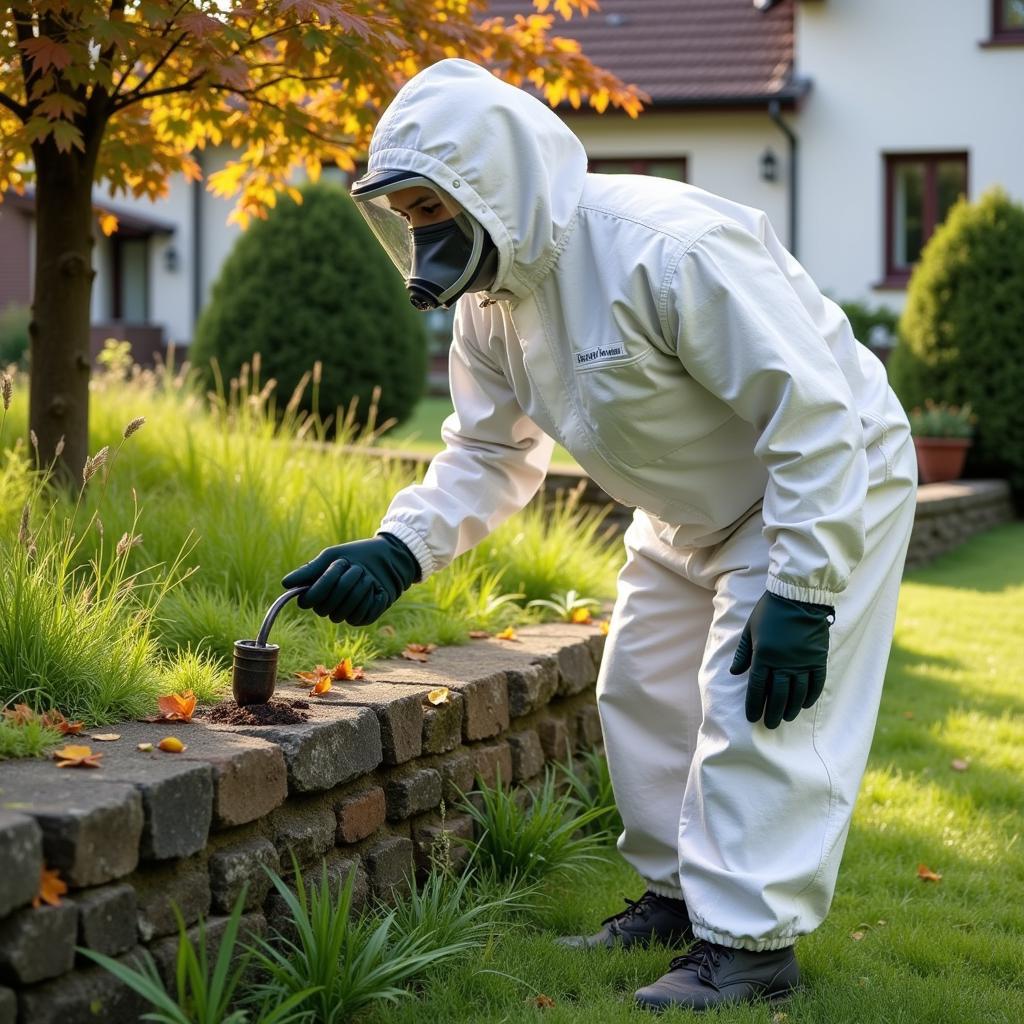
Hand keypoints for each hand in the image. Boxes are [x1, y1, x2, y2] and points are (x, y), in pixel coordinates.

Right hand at [281, 533, 420, 624]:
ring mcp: (346, 613)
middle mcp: (329, 605)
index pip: (307, 601)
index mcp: (318, 591)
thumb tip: (284, 584)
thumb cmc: (357, 555)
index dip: (320, 587)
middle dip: (342, 583)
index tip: (333, 568)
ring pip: (343, 611)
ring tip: (366, 575)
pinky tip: (375, 589)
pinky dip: (369, 598)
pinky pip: (360, 614)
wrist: (389, 558)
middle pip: (325, 607)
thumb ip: (310, 570)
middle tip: (354, 567)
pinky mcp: (363, 617)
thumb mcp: (333, 557)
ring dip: (358, 589)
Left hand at [729, 591, 833, 728]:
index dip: (754, 704)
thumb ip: (743, 653)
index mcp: (764, 655)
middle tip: (770, 724)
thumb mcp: (750, 629)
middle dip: (773, 712)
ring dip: (791, 708)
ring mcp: (803, 662)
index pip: (758, 687)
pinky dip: (811, 696)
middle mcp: (784, 662)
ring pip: (797, 692)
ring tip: (786, 718)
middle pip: (778, 695)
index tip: (752, 717)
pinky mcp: (818, 658)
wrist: (798, 596)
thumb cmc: (770, 611)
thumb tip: (734, 673)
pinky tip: (805, 705)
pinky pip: (816, 683)